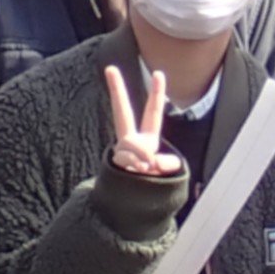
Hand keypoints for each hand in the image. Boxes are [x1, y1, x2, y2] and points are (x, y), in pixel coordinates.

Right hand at [103, 62, 183, 179]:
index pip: (152, 113)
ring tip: (147, 169)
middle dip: (117, 90)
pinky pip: (130, 160)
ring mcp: (121, 150)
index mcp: (146, 138)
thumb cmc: (147, 184)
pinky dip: (138, 168)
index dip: (157, 94)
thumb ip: (164, 164)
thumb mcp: (162, 172)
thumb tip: (157, 161)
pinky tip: (139, 174)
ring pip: (133, 143)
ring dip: (144, 157)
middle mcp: (130, 140)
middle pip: (122, 111)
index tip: (159, 73)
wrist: (127, 205)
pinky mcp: (117, 162)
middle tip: (110, 68)